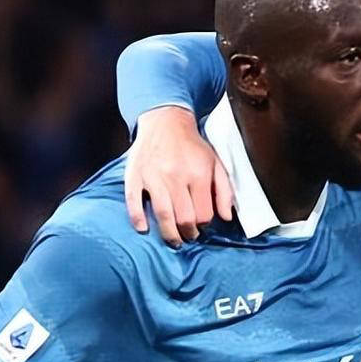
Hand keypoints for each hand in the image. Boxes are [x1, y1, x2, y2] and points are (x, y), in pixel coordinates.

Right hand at [123, 106, 234, 246]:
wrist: (165, 120)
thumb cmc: (191, 145)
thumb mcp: (215, 162)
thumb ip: (224, 190)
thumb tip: (226, 217)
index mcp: (198, 174)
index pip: (203, 213)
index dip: (204, 223)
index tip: (202, 225)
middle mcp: (176, 176)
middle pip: (184, 218)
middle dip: (188, 233)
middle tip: (189, 236)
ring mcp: (153, 177)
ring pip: (163, 215)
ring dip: (169, 234)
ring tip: (173, 240)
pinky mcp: (135, 175)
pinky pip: (134, 202)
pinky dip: (138, 218)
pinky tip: (143, 229)